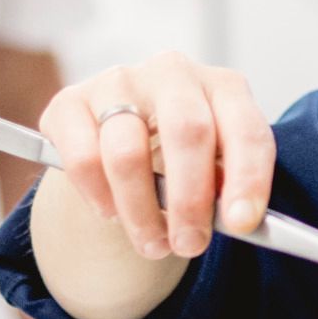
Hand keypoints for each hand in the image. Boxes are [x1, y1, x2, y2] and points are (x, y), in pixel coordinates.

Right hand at [41, 53, 273, 263]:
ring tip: (152, 243)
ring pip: (127, 154)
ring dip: (141, 212)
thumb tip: (237, 221)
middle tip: (190, 244)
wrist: (125, 139)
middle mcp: (173, 73)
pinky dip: (98, 197)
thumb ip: (227, 188)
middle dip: (190, 200)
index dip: (247, 178)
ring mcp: (118, 82)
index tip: (241, 224)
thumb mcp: (216, 167)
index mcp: (223, 87)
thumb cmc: (184, 158)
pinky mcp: (70, 102)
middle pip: (187, 132)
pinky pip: (82, 159)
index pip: (245, 129)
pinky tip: (111, 212)